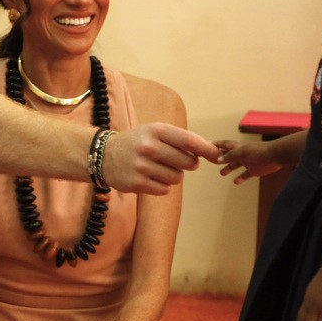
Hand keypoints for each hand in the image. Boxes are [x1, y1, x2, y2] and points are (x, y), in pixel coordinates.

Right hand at [102, 124, 219, 194]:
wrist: (104, 155)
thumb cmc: (138, 142)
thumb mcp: (156, 132)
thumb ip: (181, 140)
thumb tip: (212, 153)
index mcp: (156, 130)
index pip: (188, 141)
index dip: (206, 149)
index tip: (217, 155)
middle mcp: (148, 147)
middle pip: (187, 162)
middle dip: (188, 164)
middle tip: (177, 161)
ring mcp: (142, 166)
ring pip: (177, 178)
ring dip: (173, 175)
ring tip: (159, 168)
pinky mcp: (137, 183)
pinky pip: (164, 189)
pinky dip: (162, 186)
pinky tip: (150, 177)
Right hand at [215, 140, 281, 184]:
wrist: (276, 156)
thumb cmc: (259, 151)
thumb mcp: (243, 152)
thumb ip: (230, 156)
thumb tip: (217, 159)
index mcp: (238, 147)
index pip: (225, 145)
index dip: (217, 144)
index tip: (208, 145)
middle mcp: (242, 154)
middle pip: (229, 156)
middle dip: (221, 158)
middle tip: (213, 162)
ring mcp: (248, 162)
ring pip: (235, 165)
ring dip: (228, 168)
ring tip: (222, 173)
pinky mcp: (254, 170)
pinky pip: (245, 175)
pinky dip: (240, 178)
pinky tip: (236, 182)